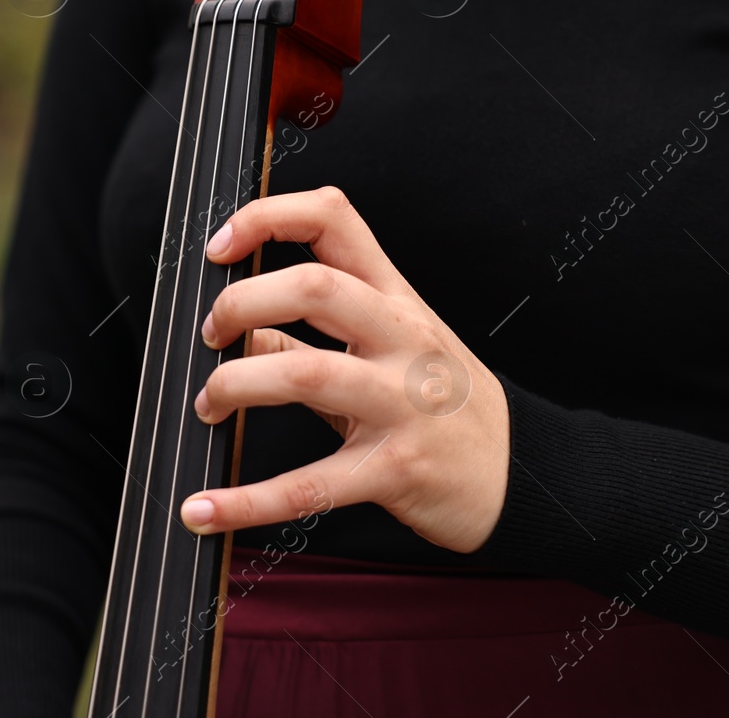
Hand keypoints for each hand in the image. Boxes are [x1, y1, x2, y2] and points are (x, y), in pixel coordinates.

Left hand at [178, 186, 509, 552]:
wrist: (521, 475)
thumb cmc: (447, 405)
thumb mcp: (389, 353)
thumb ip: (313, 340)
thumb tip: (244, 332)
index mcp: (396, 299)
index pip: (334, 221)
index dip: (268, 218)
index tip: (221, 246)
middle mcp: (402, 340)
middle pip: (314, 286)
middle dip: (241, 303)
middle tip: (212, 336)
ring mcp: (401, 404)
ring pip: (305, 375)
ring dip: (235, 385)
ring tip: (210, 406)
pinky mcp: (394, 470)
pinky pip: (309, 486)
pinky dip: (246, 501)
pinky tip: (207, 509)